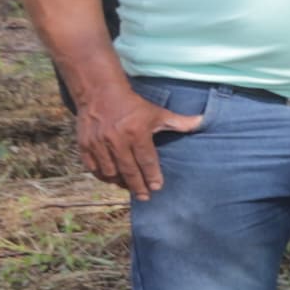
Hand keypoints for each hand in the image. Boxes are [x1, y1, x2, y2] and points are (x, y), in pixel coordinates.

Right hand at [72, 80, 200, 199]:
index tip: (157, 187)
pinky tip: (112, 179)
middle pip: (129, 170)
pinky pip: (93, 168)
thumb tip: (204, 121)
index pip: (146, 160)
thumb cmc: (132, 105)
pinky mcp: (85, 145)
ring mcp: (98, 144)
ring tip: (130, 188)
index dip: (152, 175)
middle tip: (145, 197)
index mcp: (136, 132)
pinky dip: (103, 176)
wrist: (99, 93)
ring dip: (120, 183)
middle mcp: (116, 140)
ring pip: (110, 172)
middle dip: (138, 186)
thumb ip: (179, 122)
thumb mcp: (157, 112)